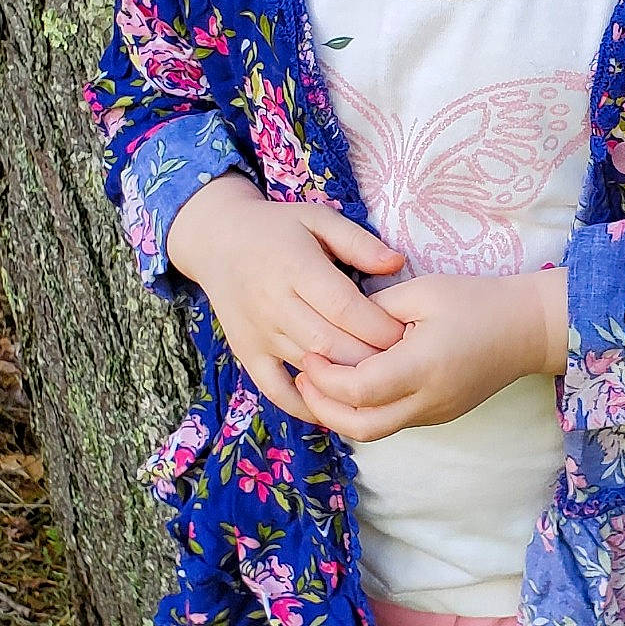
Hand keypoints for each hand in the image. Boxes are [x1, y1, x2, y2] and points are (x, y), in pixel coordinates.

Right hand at [166, 172, 408, 424]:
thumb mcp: (317, 218)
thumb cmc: (277, 228)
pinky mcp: (247, 353)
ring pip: (310, 369)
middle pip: (331, 345)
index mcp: (296, 267)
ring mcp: (258, 332)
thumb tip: (397, 263)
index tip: (407, 333)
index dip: (380, 326)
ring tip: (380, 381)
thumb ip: (358, 242)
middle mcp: (274, 303)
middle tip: (402, 363)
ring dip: (348, 381)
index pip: (345, 307)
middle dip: (372, 358)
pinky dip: (306, 406)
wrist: (217, 239)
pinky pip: (276, 390)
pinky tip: (334, 407)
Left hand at [294, 268, 567, 441]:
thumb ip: (375, 312)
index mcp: (423, 367)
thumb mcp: (421, 292)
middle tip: (303, 379)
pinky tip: (350, 386)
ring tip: (319, 385)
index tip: (310, 354)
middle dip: (323, 407)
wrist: (529, 328)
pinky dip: (363, 411)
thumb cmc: (477, 301)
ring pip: (373, 432)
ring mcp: (435, 414)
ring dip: (340, 414)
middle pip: (360, 426)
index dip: (325, 377)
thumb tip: (338, 327)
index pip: (358, 389)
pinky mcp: (439, 415)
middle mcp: (428, 400)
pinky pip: (391, 423)